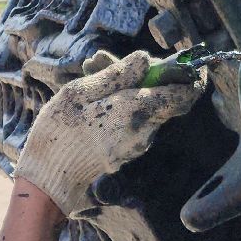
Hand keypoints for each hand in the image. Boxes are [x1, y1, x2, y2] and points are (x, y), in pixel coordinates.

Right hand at [14, 51, 205, 215]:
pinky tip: (93, 91)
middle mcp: (144, 130)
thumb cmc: (58, 133)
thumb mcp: (79, 93)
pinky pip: (135, 120)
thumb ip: (116, 75)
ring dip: (129, 86)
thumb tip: (146, 60)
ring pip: (148, 107)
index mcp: (135, 111)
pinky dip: (123, 103)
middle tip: (112, 59)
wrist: (48, 180)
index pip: (184, 94)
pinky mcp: (128, 151)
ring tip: (91, 68)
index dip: (192, 75)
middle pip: (166, 97)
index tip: (189, 59)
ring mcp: (138, 143)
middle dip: (148, 73)